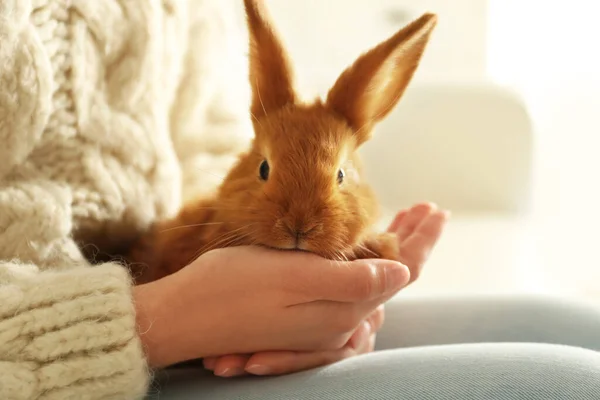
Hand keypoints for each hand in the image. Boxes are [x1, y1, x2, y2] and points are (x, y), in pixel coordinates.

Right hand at [203, 202, 448, 376]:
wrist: (184, 316)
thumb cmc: (232, 288)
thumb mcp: (294, 277)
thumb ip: (351, 279)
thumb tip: (404, 274)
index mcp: (343, 308)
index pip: (402, 272)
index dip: (423, 239)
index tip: (438, 209)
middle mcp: (338, 319)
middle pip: (392, 276)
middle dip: (413, 240)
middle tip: (428, 208)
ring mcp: (320, 318)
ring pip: (373, 280)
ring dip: (393, 249)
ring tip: (407, 219)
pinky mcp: (302, 313)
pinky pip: (350, 286)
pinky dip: (367, 261)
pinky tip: (366, 247)